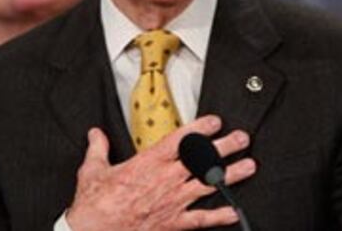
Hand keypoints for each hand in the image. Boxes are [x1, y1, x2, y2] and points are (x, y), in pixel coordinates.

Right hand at [65, 115, 254, 230]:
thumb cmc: (94, 204)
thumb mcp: (92, 170)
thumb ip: (98, 148)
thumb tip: (95, 134)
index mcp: (148, 163)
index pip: (179, 140)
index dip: (200, 128)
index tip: (215, 121)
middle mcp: (165, 180)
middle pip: (201, 159)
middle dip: (224, 147)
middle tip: (241, 138)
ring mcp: (172, 202)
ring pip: (207, 184)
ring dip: (230, 175)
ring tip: (249, 166)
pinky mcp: (173, 223)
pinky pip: (201, 219)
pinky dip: (219, 216)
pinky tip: (234, 211)